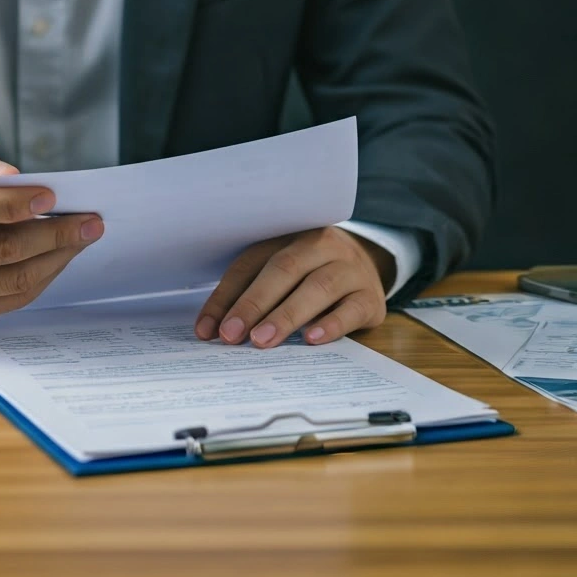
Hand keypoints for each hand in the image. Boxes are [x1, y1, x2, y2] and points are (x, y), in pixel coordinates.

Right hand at [0, 144, 102, 321]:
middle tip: (88, 218)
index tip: (50, 196)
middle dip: (53, 233)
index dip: (12, 203)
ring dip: (56, 257)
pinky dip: (42, 278)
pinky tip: (58, 257)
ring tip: (81, 236)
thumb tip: (10, 175)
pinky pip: (10, 299)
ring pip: (12, 279)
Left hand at [194, 227, 394, 348]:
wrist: (368, 266)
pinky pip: (351, 309)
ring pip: (317, 287)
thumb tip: (211, 330)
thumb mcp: (281, 274)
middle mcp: (320, 245)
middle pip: (284, 269)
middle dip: (253, 304)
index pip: (251, 263)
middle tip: (231, 335)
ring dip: (286, 315)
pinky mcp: (370, 296)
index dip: (226, 297)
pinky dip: (331, 324)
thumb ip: (249, 293)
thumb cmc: (310, 274)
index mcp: (288, 236)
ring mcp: (349, 269)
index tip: (206, 330)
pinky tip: (311, 339)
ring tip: (262, 340)